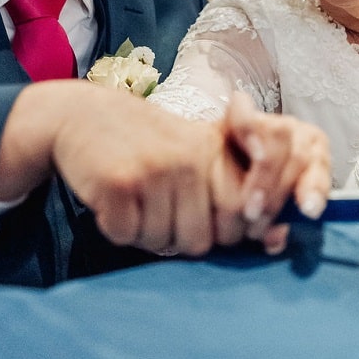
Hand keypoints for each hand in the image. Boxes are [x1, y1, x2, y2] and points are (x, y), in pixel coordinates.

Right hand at [0, 83, 330, 256]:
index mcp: (214, 150)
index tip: (202, 220)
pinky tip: (112, 197)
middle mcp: (189, 158)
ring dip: (144, 233)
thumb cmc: (144, 141)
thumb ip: (231, 190)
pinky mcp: (119, 182)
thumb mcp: (193, 151)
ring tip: (133, 196)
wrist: (81, 114)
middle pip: (201, 241)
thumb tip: (277, 243)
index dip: (226, 232)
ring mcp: (154, 169)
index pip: (242, 213)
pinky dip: (116, 228)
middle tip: (157, 206)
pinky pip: (126, 237)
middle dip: (178, 238)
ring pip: (162, 244)